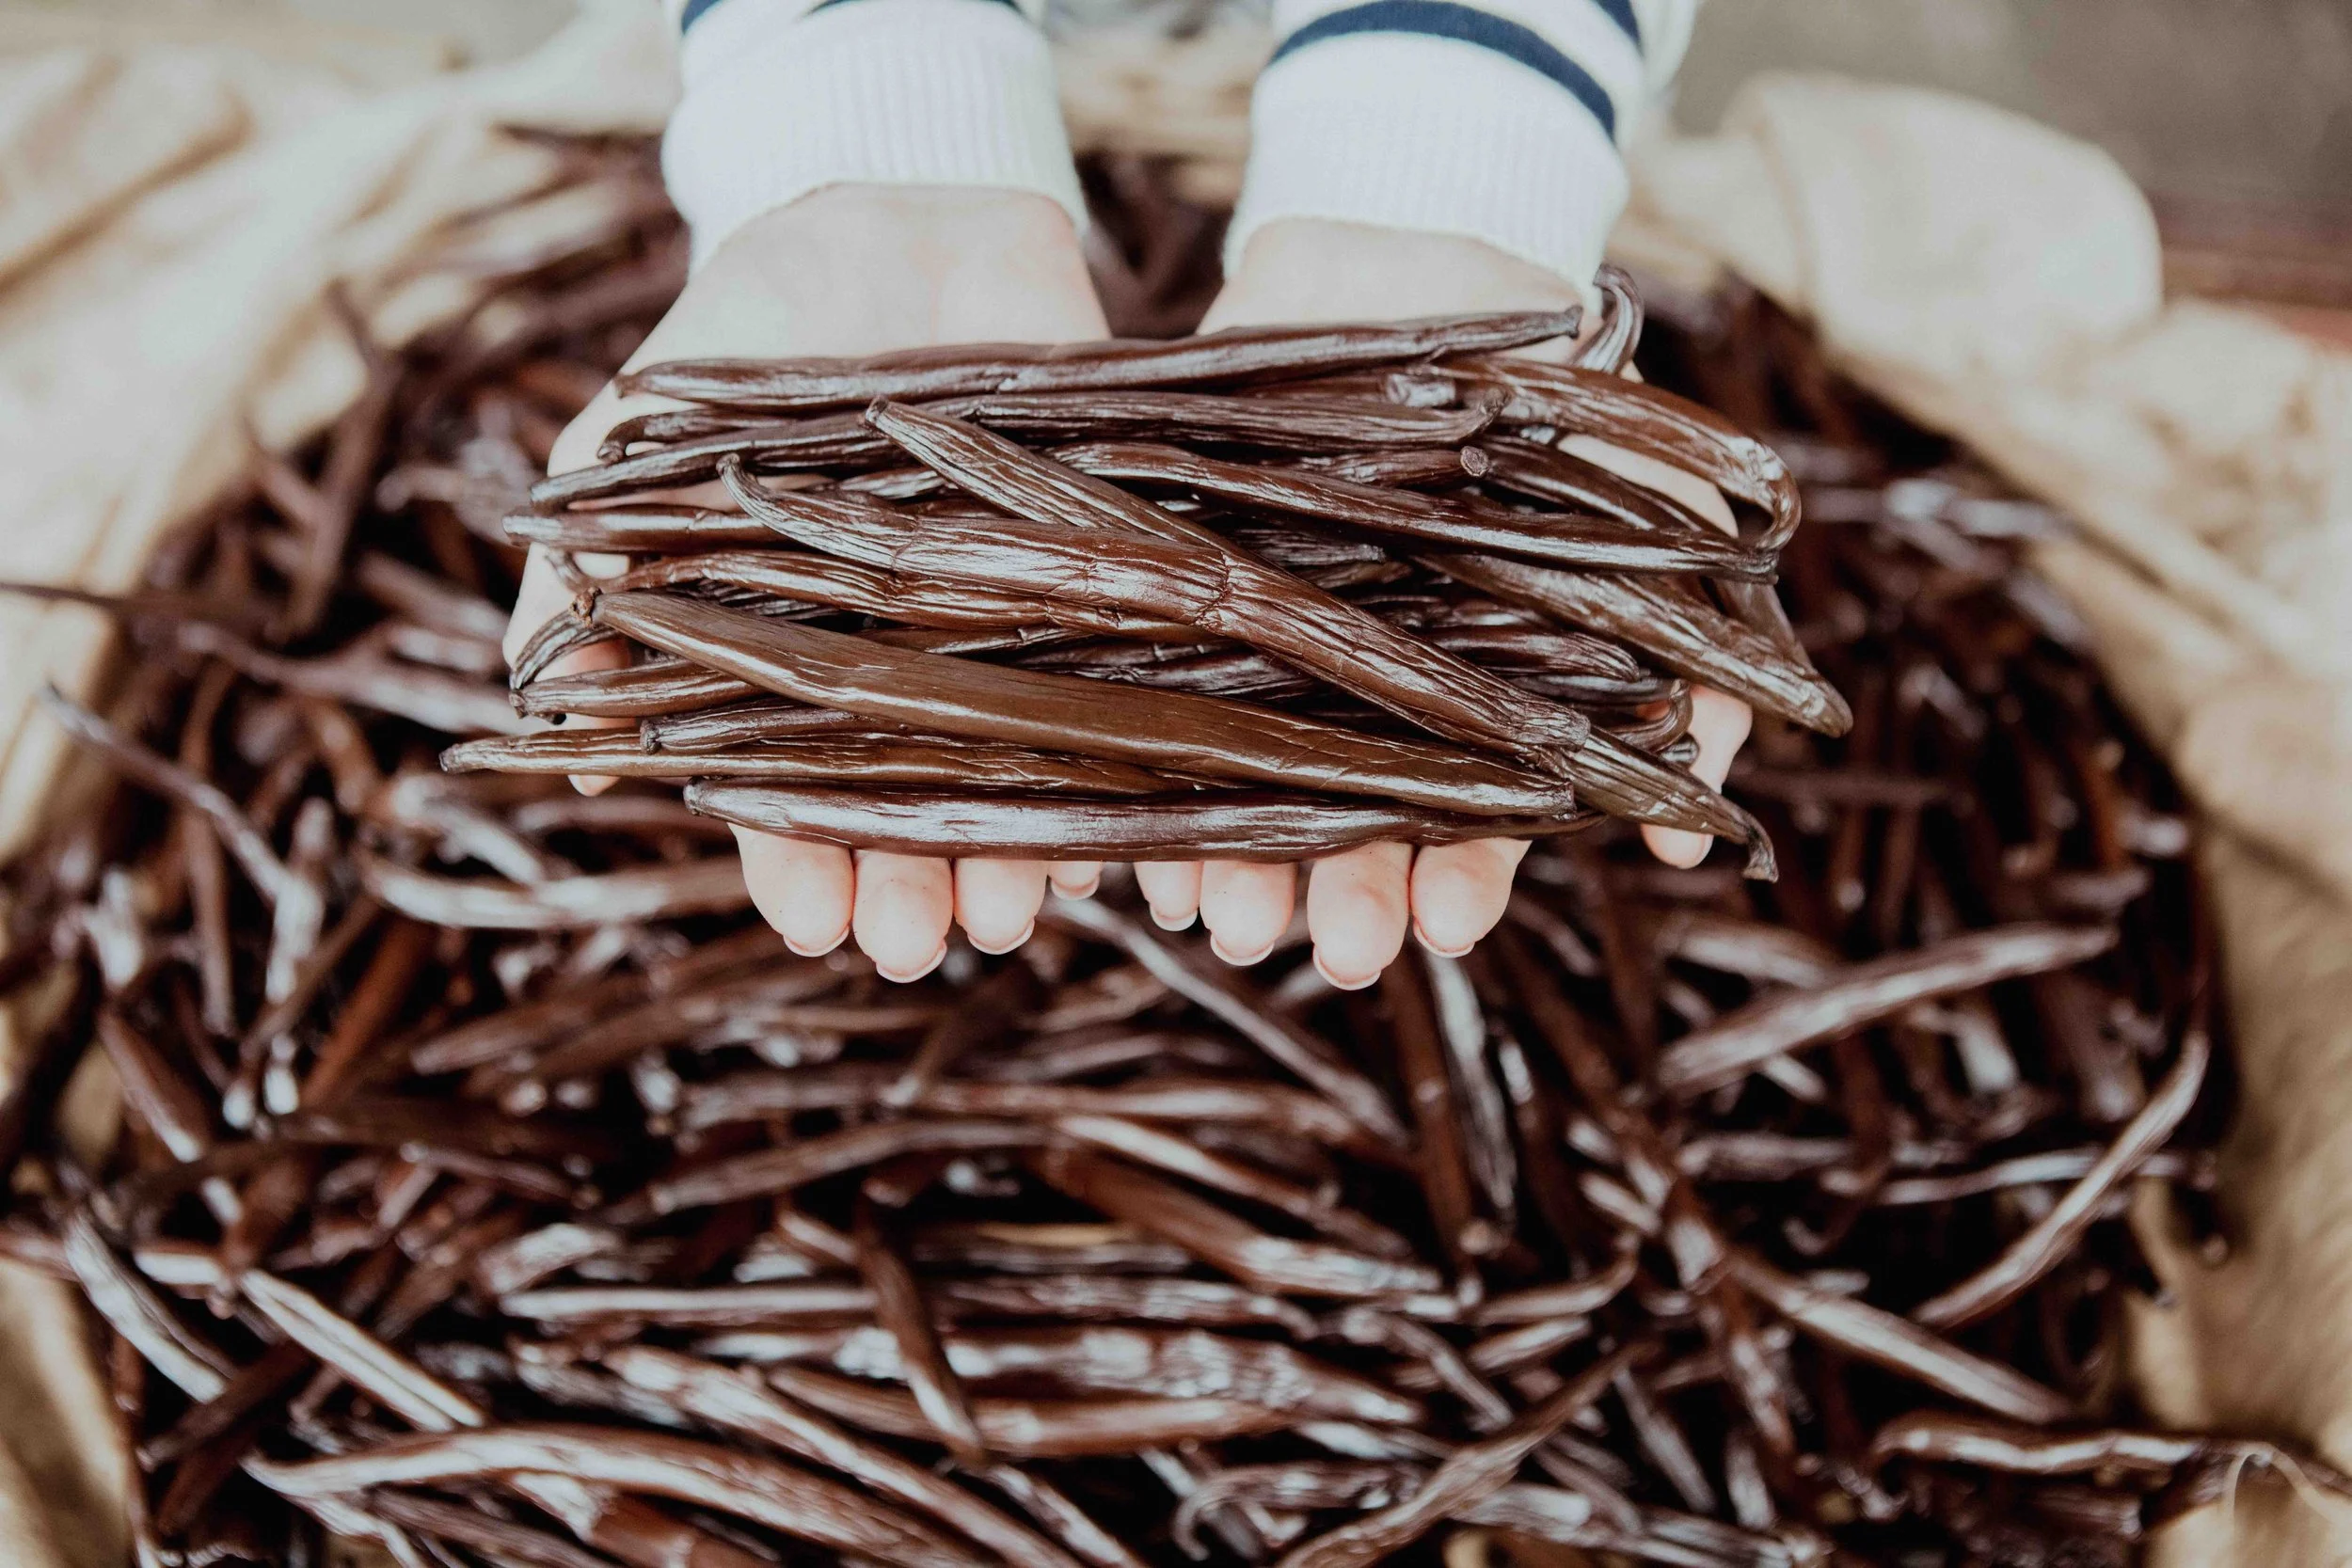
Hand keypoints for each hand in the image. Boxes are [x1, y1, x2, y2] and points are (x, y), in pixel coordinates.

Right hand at [504, 186, 1111, 979]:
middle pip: (915, 813)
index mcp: (795, 662)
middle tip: (921, 948)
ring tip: (1014, 912)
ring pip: (1018, 775)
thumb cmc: (740, 344)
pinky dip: (1120, 754)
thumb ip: (581, 585)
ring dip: (1017, 854)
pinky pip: (1121, 690)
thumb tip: (561, 741)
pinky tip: (1116, 812)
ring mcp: (1008, 629)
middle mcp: (909, 669)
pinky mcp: (1101, 577)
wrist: (890, 216)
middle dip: (914, 889)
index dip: (800, 870)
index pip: (795, 798)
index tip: (812, 931)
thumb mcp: (627, 454)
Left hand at [1144, 220, 1754, 985]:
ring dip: (1255, 861)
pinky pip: (1173, 706)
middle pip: (1372, 816)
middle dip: (1359, 892)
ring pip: (1274, 779)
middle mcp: (1392, 683)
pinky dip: (1162, 774)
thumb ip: (1680, 585)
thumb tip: (1711, 747)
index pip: (1487, 803)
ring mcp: (1292, 645)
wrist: (1401, 242)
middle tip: (1345, 954)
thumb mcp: (1635, 457)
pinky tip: (1143, 839)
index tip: (1448, 928)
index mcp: (1498, 677)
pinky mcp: (1201, 601)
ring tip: (1235, 925)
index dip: (1470, 869)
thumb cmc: (1534, 363)